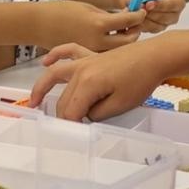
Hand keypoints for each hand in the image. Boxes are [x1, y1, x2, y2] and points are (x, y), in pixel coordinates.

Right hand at [28, 38, 163, 120]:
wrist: (155, 56)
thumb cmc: (141, 80)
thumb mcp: (120, 105)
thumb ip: (97, 113)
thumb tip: (85, 114)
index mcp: (87, 84)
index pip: (70, 111)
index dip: (70, 126)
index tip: (73, 137)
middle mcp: (80, 71)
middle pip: (64, 98)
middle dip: (62, 116)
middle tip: (64, 130)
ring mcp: (84, 61)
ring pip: (56, 74)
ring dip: (41, 87)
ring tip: (33, 101)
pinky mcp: (91, 55)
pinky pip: (67, 51)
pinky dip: (55, 56)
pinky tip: (46, 62)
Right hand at [36, 0, 145, 52]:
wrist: (38, 24)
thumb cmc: (60, 11)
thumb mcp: (87, 8)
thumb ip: (106, 17)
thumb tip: (122, 21)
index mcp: (99, 24)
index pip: (128, 20)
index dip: (138, 15)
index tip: (141, 11)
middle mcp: (98, 40)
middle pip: (128, 40)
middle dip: (135, 31)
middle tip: (135, 24)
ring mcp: (92, 51)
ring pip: (118, 50)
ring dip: (124, 41)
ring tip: (124, 32)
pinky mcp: (86, 58)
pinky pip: (105, 55)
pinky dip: (111, 49)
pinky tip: (110, 42)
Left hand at [116, 0, 184, 33]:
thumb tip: (148, 4)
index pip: (174, 5)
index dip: (161, 6)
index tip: (148, 4)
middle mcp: (172, 13)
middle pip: (165, 18)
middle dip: (148, 12)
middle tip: (136, 4)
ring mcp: (162, 23)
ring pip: (154, 26)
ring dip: (140, 17)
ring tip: (130, 5)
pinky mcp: (150, 29)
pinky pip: (144, 30)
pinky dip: (135, 22)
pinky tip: (129, 13)